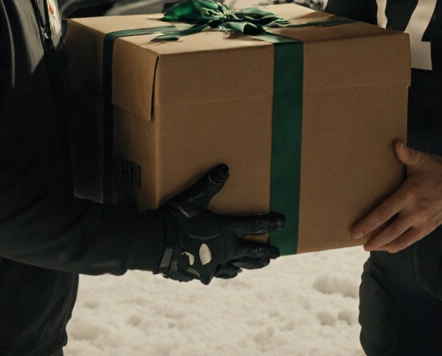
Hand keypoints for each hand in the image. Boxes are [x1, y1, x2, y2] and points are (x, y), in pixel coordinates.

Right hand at [155, 164, 284, 283]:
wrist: (158, 244)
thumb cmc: (176, 218)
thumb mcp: (192, 199)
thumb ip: (209, 185)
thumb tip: (225, 168)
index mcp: (225, 229)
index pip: (253, 225)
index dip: (269, 223)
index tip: (282, 222)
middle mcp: (225, 248)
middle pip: (251, 251)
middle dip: (265, 251)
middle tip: (276, 252)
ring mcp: (215, 263)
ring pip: (240, 265)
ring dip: (252, 264)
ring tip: (262, 263)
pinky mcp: (204, 273)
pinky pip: (221, 273)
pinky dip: (229, 272)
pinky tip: (233, 272)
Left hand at [351, 141, 441, 252]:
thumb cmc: (441, 169)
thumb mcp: (422, 160)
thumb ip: (406, 154)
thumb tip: (395, 144)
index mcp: (409, 194)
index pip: (383, 213)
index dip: (368, 223)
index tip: (355, 231)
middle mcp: (415, 211)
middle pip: (390, 231)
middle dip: (374, 239)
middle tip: (361, 243)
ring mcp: (424, 221)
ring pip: (401, 239)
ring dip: (385, 245)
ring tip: (373, 247)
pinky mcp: (431, 226)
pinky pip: (413, 240)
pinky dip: (400, 245)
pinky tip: (391, 247)